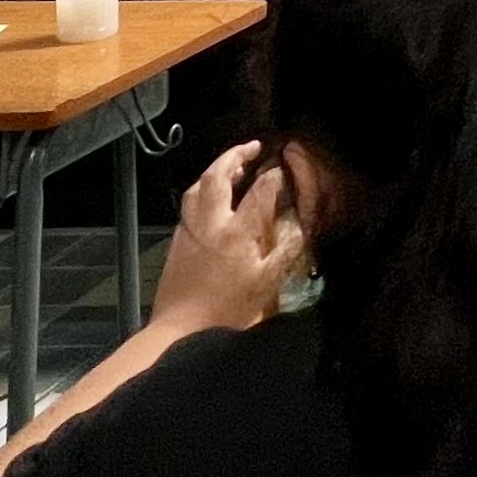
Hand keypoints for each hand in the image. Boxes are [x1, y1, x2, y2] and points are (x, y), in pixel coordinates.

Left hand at [151, 143, 305, 336]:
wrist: (180, 329)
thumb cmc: (228, 311)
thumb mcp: (266, 286)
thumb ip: (285, 252)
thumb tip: (299, 225)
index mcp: (237, 232)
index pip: (260, 191)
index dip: (275, 176)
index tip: (284, 171)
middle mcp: (211, 223)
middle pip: (218, 175)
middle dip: (236, 155)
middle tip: (252, 147)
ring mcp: (190, 229)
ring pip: (198, 186)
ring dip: (215, 170)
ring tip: (231, 168)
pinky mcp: (177, 240)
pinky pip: (189, 203)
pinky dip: (203, 189)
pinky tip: (212, 199)